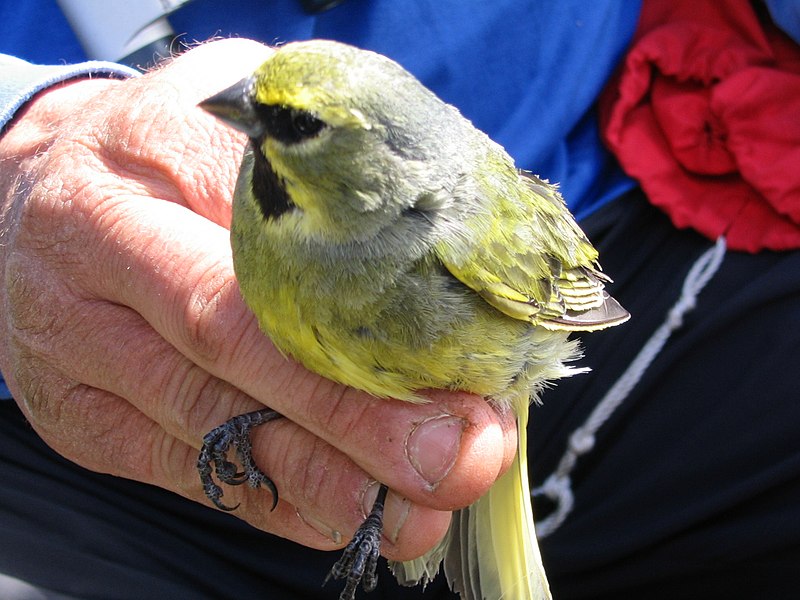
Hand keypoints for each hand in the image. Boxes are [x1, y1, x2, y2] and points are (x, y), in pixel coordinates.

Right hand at [0, 39, 516, 560]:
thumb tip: (444, 259)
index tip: (460, 369)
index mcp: (152, 150)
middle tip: (454, 459)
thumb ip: (323, 169)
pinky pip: (182, 468)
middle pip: (231, 342)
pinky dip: (270, 499)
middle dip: (352, 414)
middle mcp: (98, 244)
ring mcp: (78, 341)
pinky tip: (342, 512)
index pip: (263, 247)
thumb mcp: (241, 116)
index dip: (364, 319)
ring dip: (321, 477)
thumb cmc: (171, 152)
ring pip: (207, 422)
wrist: (39, 191)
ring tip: (413, 510)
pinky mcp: (80, 414)